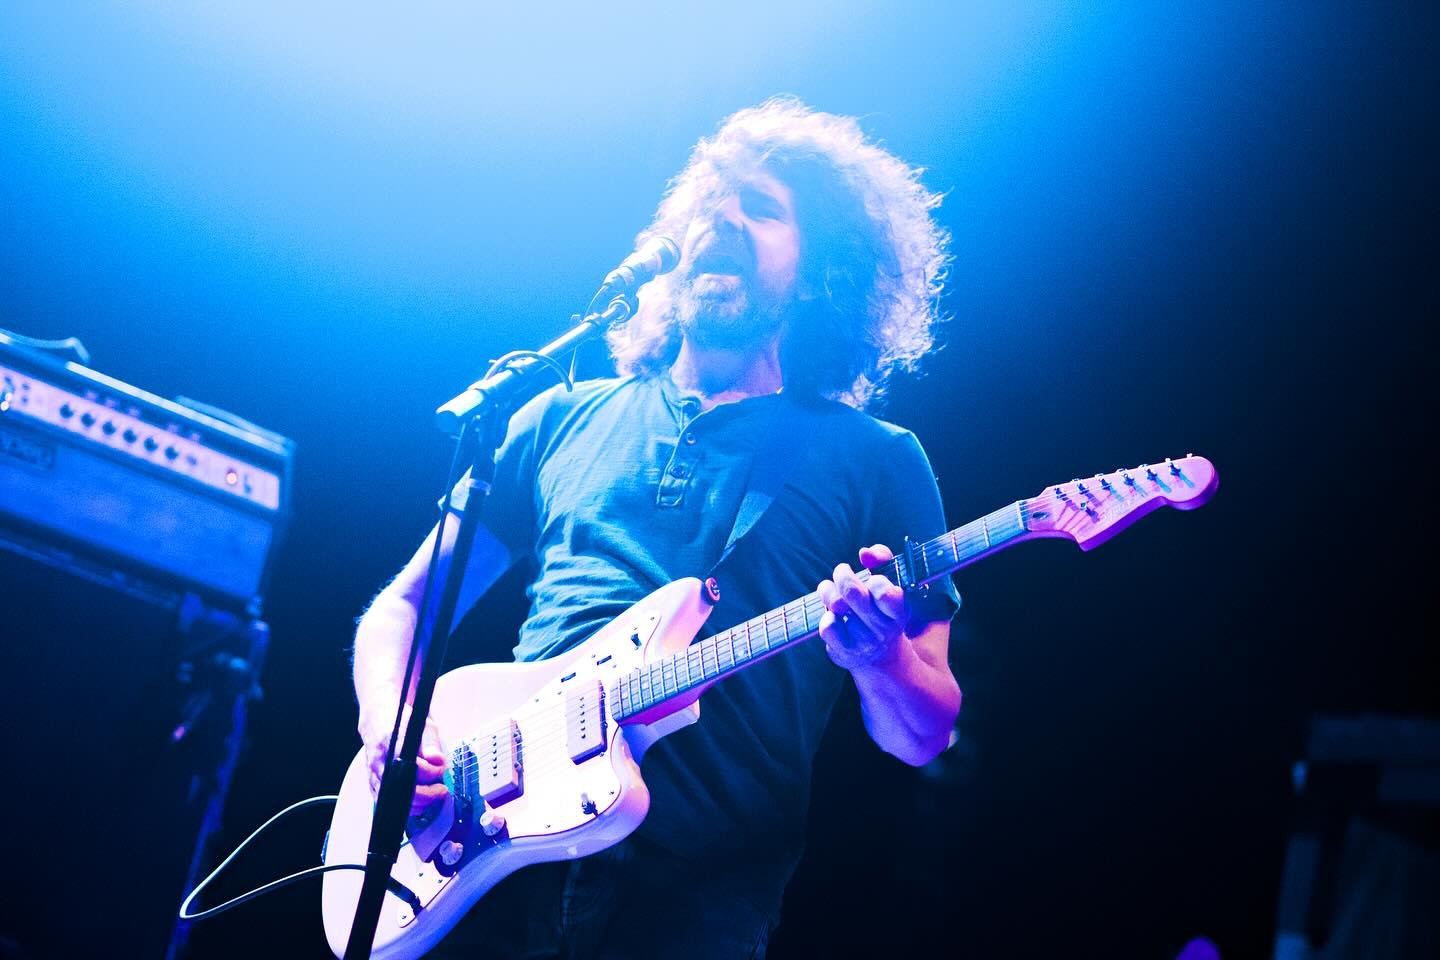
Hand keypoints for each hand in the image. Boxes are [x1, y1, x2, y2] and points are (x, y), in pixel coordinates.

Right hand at [358, 697, 448, 816]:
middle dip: (426, 794)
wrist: (376, 717)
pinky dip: (402, 804)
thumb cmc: (399, 719)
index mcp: (391, 741)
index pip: (411, 765)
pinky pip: (385, 800)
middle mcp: (379, 758)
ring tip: (431, 795)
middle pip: (401, 788)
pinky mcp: (371, 780)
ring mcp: (373, 771)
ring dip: (416, 803)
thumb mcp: (421, 723)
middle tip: (440, 790)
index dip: (430, 772)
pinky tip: (416, 799)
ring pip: (392, 799)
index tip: (441, 769)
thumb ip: (431, 742)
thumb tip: (436, 759)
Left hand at [817, 543, 909, 670]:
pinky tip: (833, 616)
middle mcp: (883, 629)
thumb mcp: (890, 583)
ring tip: (831, 591)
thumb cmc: (881, 609)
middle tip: (842, 572)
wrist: (880, 655)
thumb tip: (865, 553)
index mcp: (898, 611)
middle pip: (852, 593)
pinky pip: (827, 626)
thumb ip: (883, 559)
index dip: (875, 581)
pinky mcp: (845, 652)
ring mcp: (864, 642)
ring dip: (828, 592)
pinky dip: (826, 616)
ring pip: (836, 606)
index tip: (871, 579)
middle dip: (842, 575)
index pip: (885, 593)